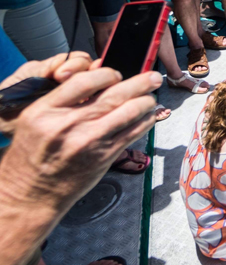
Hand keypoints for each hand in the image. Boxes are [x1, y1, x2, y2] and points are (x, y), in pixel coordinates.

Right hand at [0, 66, 161, 211]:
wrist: (33, 191)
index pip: (85, 81)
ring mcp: (89, 140)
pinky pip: (133, 132)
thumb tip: (101, 82)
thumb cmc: (36, 153)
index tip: (116, 74)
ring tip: (151, 98)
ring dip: (147, 102)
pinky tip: (149, 116)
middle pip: (114, 94)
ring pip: (130, 112)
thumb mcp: (36, 119)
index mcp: (47, 110)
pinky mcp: (105, 155)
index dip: (107, 73)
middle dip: (140, 82)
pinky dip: (146, 121)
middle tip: (152, 78)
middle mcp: (69, 123)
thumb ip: (64, 100)